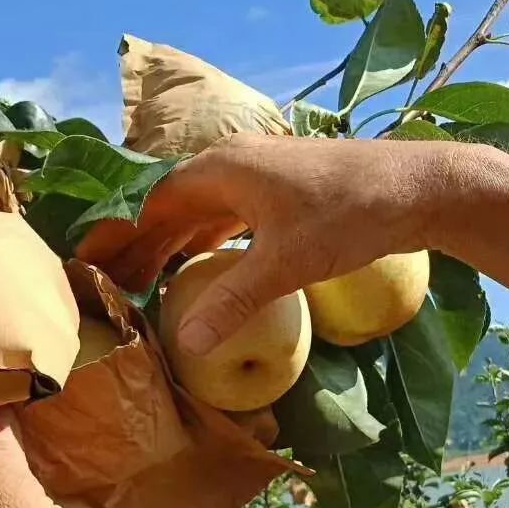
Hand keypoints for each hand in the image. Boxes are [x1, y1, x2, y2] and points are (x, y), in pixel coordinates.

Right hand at [77, 133, 458, 354]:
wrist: (418, 187)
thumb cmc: (349, 215)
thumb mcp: (286, 264)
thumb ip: (233, 301)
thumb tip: (185, 344)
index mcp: (219, 170)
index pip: (150, 205)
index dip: (119, 238)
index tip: (90, 267)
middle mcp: (232, 163)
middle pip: (170, 207)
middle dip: (140, 246)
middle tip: (111, 286)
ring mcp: (259, 173)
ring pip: (201, 210)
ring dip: (174, 244)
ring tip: (147, 282)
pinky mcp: (284, 189)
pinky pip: (229, 215)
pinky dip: (208, 241)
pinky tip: (203, 264)